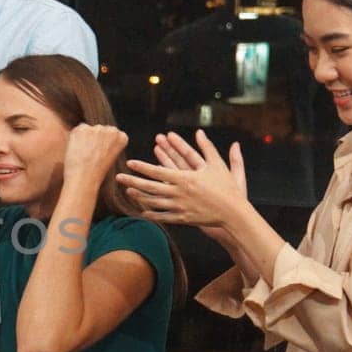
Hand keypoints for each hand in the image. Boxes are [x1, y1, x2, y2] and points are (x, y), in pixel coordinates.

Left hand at [61, 124, 128, 186]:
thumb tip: (100, 137)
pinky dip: (75, 138)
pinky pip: (77, 130)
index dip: (103, 143)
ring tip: (83, 154)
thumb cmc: (96, 173)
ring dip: (85, 138)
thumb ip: (108, 144)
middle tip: (90, 154)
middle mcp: (111, 130)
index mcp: (121, 137)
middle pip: (100, 130)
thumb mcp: (110, 157)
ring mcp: (97, 128)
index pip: (112, 133)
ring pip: (88, 129)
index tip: (100, 153)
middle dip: (94, 138)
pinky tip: (77, 150)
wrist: (85, 178)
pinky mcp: (83, 128)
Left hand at [116, 130, 247, 227]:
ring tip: (128, 191)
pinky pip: (163, 216)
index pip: (157, 171)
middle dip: (132, 181)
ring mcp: (179, 207)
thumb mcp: (217, 165)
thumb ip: (207, 148)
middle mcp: (178, 193)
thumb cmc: (227, 188)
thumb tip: (200, 132)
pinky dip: (151, 213)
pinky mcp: (183, 219)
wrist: (233, 213)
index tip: (129, 163)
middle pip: (150, 187)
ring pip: (153, 202)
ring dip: (139, 196)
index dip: (142, 167)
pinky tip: (143, 210)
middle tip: (117, 177)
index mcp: (185, 178)